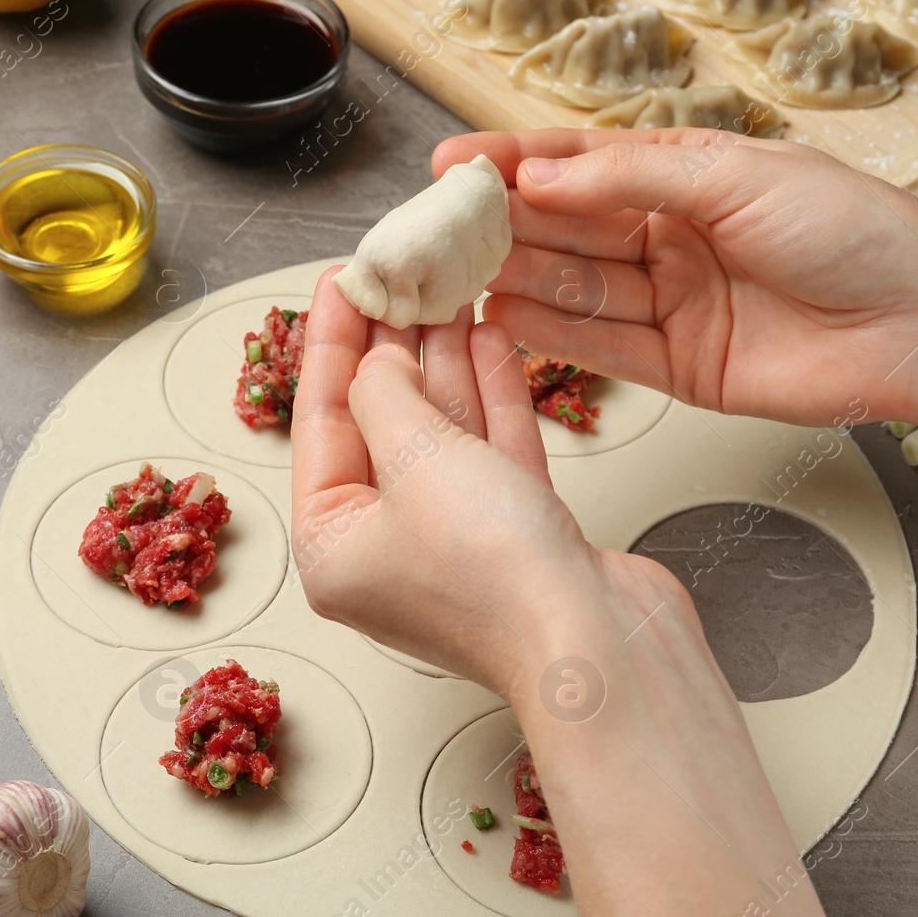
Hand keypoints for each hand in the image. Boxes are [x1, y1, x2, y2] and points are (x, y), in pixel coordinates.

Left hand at [291, 267, 870, 916]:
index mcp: (333, 544)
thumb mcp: (416, 459)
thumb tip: (376, 361)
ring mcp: (455, 541)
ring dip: (447, 356)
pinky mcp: (518, 534)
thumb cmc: (495, 576)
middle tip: (402, 269)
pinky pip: (492, 451)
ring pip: (443, 430)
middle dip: (395, 341)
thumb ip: (387, 394)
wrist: (597, 647)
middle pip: (382, 419)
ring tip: (449, 284)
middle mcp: (388, 546)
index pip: (320, 419)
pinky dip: (491, 395)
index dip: (331, 339)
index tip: (346, 277)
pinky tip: (490, 337)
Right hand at [434, 129, 917, 426]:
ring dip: (515, 279)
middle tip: (436, 228)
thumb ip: (631, 181)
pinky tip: (504, 319)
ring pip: (575, 288)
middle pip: (567, 230)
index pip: (581, 166)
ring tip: (455, 275)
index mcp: (688, 179)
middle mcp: (672, 240)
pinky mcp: (679, 367)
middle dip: (501, 226)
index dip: (513, 163)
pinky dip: (552, 333)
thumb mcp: (736, 179)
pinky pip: (602, 347)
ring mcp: (672, 304)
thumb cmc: (854, 233)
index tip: (452, 166)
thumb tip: (542, 180)